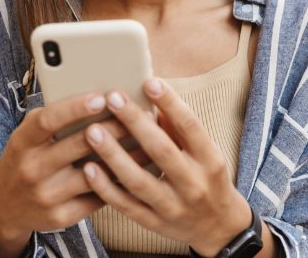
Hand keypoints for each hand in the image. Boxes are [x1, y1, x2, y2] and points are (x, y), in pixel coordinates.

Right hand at [0, 93, 135, 255]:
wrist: (3, 206)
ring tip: (153, 140)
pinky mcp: (60, 216)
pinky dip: (122, 181)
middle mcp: (31, 170)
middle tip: (143, 114)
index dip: (75, 107)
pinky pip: (98, 196)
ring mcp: (46, 196)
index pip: (47, 120)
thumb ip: (56, 117)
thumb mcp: (29, 136)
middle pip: (79, 145)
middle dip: (115, 127)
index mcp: (22, 142)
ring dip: (128, 156)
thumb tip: (101, 94)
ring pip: (96, 173)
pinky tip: (142, 168)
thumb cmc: (27, 158)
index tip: (103, 97)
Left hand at [80, 79, 253, 255]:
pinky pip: (125, 205)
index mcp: (210, 160)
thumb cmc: (209, 179)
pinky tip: (89, 168)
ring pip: (138, 180)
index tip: (149, 82)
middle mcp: (193, 183)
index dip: (170, 103)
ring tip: (92, 130)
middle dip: (135, 122)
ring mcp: (172, 206)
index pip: (190, 126)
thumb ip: (182, 131)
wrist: (217, 226)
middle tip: (113, 98)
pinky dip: (106, 187)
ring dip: (113, 154)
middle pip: (161, 150)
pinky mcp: (153, 222)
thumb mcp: (207, 153)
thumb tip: (156, 101)